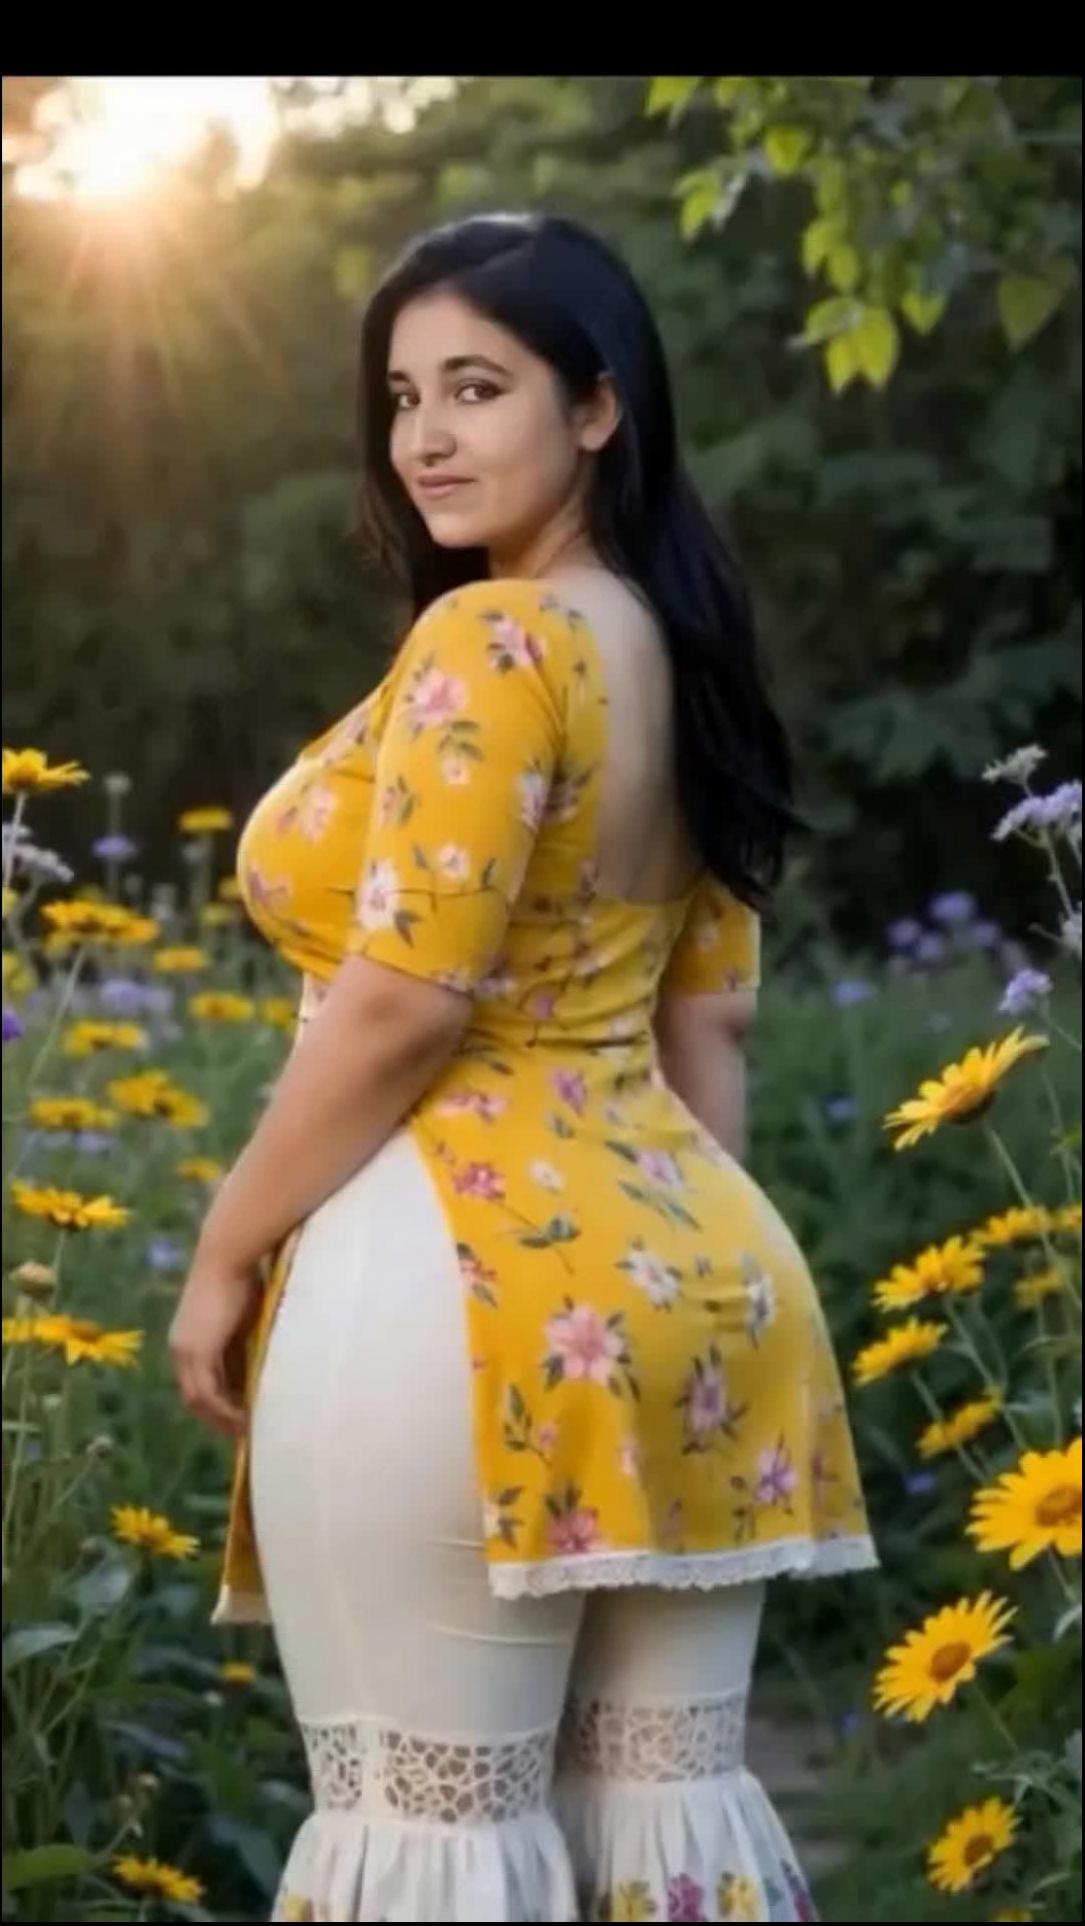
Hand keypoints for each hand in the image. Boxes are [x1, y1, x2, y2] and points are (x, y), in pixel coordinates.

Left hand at [168, 1251, 262, 1439]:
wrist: (228, 1256)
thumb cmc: (240, 1279)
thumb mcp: (242, 1322)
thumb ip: (242, 1347)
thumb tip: (257, 1371)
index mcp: (186, 1341)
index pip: (197, 1382)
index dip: (217, 1403)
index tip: (240, 1415)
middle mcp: (179, 1350)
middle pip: (194, 1397)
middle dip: (217, 1417)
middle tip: (243, 1432)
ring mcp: (185, 1353)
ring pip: (198, 1401)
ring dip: (221, 1419)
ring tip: (247, 1431)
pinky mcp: (197, 1353)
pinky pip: (207, 1394)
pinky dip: (224, 1410)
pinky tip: (245, 1418)